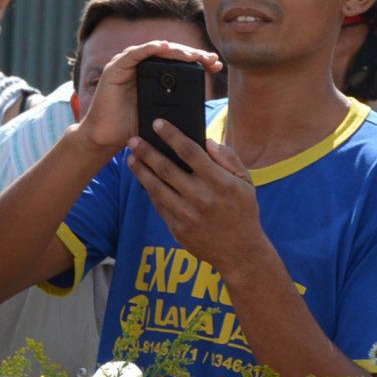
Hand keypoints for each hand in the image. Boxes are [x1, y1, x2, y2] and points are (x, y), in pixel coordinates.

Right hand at [84, 42, 222, 153]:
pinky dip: (149, 48)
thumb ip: (176, 105)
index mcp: (154, 76)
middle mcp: (141, 67)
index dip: (199, 62)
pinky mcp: (115, 68)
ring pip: (155, 50)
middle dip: (192, 54)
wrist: (106, 138)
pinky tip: (163, 46)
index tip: (216, 66)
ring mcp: (128, 65)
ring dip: (175, 50)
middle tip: (210, 59)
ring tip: (192, 55)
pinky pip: (134, 54)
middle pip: (170, 53)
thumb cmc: (132, 126)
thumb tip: (203, 104)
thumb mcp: (161, 115)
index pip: (179, 63)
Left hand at [128, 125, 267, 276]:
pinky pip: (159, 205)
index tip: (157, 123)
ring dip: (141, 171)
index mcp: (220, 182)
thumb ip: (228, 159)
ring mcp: (187, 215)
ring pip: (156, 188)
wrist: (240, 253)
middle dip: (146, 151)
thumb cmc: (243, 211)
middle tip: (132, 139)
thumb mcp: (246, 183)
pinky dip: (149, 190)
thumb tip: (207, 142)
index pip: (190, 152)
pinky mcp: (178, 229)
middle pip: (166, 169)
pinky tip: (142, 179)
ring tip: (130, 157)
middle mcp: (201, 198)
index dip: (172, 135)